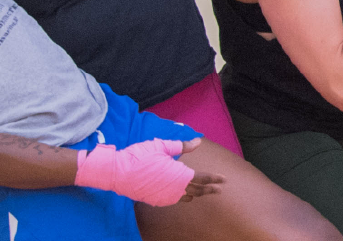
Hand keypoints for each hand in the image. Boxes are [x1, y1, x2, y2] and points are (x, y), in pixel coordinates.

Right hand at [75, 138, 220, 205]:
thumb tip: (197, 142)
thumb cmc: (140, 156)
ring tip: (202, 192)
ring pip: (186, 196)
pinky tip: (183, 194)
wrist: (119, 172)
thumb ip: (182, 146)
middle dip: (210, 189)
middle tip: (219, 189)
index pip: (202, 178)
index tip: (224, 179)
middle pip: (198, 190)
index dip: (214, 178)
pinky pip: (174, 199)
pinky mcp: (157, 200)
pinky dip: (181, 196)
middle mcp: (176, 188)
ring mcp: (166, 196)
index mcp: (180, 175)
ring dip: (196, 194)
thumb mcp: (162, 146)